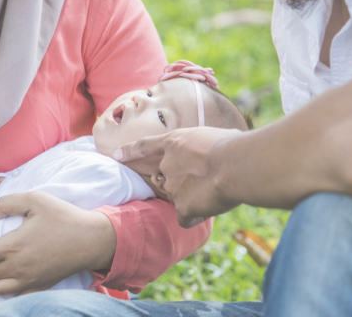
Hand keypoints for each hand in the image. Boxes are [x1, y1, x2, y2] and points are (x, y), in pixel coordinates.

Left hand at [0, 192, 115, 294]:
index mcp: (15, 245)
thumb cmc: (64, 217)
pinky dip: (1, 290)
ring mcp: (29, 280)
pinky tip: (1, 281)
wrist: (91, 240)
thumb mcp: (36, 199)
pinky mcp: (39, 286)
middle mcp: (19, 267)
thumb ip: (8, 202)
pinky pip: (14, 294)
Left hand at [116, 127, 241, 227]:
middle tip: (205, 180)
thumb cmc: (232, 145)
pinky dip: (196, 216)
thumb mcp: (211, 134)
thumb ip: (200, 145)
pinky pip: (186, 217)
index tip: (115, 155)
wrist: (235, 165)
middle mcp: (167, 165)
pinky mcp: (181, 207)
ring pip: (178, 198)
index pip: (145, 146)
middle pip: (166, 178)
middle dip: (181, 182)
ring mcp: (171, 187)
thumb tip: (212, 148)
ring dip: (194, 198)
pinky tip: (210, 206)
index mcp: (174, 143)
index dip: (129, 151)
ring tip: (214, 191)